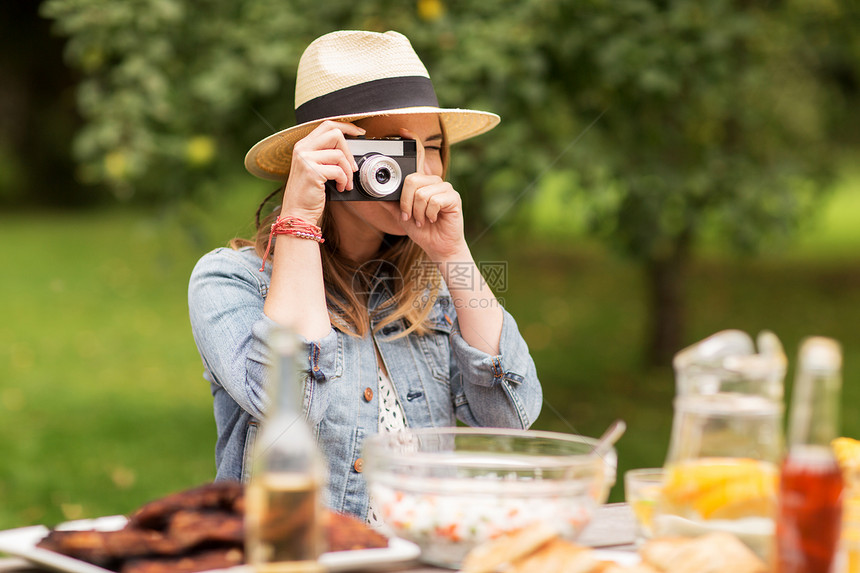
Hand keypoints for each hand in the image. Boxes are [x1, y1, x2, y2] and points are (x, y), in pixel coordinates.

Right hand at [281, 121, 364, 222]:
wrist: (297, 212)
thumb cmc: (308, 194)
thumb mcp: (315, 168)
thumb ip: (326, 155)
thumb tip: (348, 150)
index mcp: (303, 145)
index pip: (327, 125)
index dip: (346, 126)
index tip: (359, 132)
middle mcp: (302, 149)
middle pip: (335, 134)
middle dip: (349, 151)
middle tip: (352, 167)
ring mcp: (305, 159)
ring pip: (339, 154)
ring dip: (348, 171)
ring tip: (346, 182)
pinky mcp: (312, 171)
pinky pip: (338, 170)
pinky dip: (344, 180)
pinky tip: (340, 187)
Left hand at [384, 129, 468, 260]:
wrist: (438, 247)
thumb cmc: (422, 230)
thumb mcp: (400, 215)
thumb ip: (390, 202)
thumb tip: (373, 194)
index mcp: (422, 182)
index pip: (418, 157)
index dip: (411, 141)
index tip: (402, 131)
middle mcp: (434, 181)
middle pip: (412, 179)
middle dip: (406, 202)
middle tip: (409, 216)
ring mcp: (445, 188)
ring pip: (421, 193)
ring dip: (418, 212)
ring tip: (423, 220)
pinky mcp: (453, 198)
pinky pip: (433, 201)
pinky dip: (429, 214)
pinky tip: (433, 220)